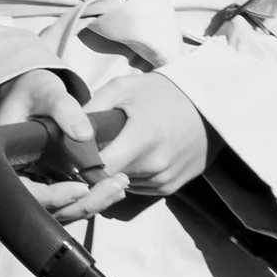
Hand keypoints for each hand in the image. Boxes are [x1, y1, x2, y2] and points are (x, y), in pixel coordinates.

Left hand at [0, 65, 210, 218]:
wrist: (211, 104)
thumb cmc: (163, 92)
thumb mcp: (123, 88)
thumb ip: (92, 109)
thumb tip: (64, 131)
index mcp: (141, 139)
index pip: (97, 169)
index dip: (79, 165)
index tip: (71, 155)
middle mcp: (154, 166)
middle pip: (106, 180)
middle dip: (93, 169)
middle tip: (88, 151)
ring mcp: (164, 180)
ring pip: (122, 186)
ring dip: (114, 173)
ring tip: (117, 149)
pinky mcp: (172, 188)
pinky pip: (139, 189)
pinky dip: (131, 176)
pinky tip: (135, 155)